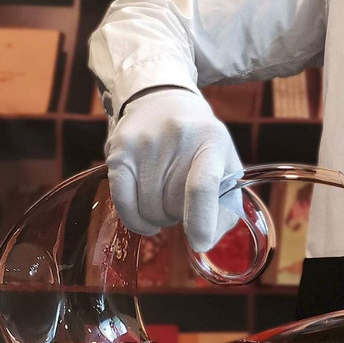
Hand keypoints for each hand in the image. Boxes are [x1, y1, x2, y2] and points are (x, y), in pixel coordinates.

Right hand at [104, 87, 243, 252]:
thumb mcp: (226, 165)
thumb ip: (226, 207)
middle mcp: (176, 138)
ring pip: (149, 210)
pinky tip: (148, 220)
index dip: (201, 221)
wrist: (162, 99)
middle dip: (182, 216)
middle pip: (173, 204)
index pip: (202, 186)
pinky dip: (137, 221)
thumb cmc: (201, 144)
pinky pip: (123, 204)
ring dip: (160, 217)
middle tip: (184, 200)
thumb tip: (205, 243)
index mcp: (212, 141)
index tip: (200, 243)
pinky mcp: (116, 151)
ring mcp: (142, 144)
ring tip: (167, 198)